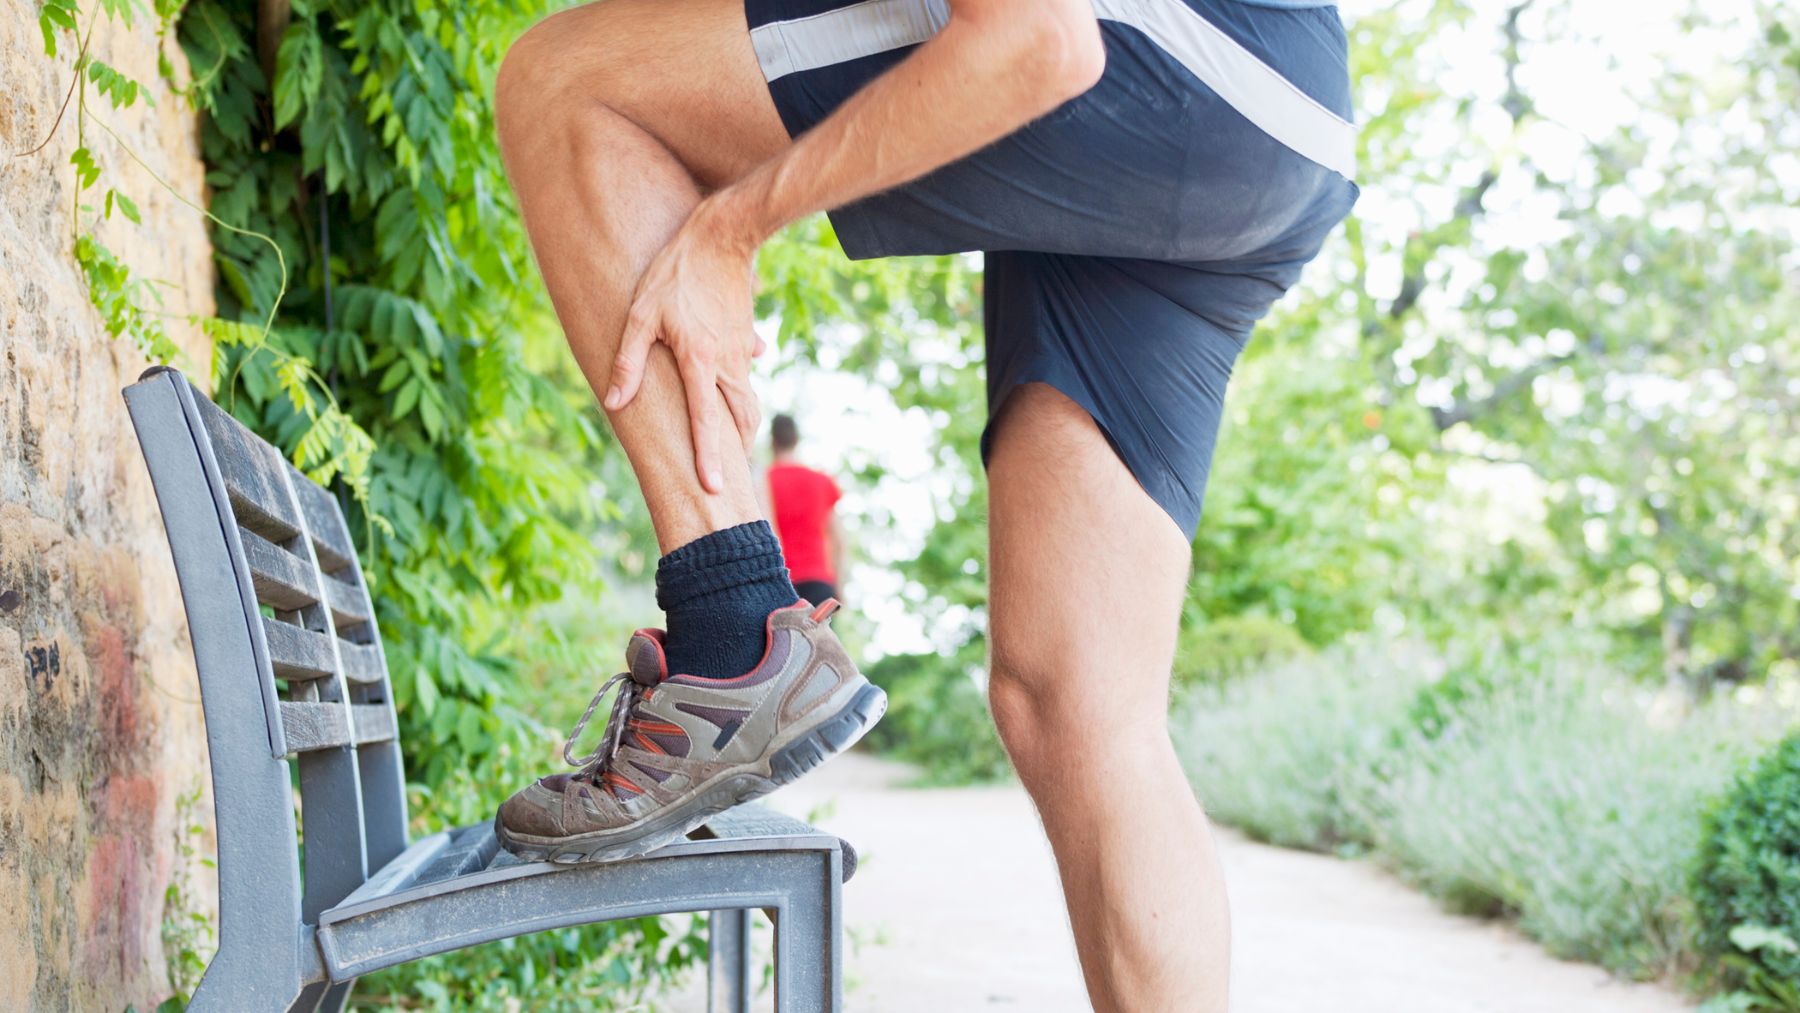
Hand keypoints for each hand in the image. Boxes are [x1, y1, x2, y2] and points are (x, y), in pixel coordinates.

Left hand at [606, 200, 766, 492]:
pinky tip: (731, 382)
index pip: (707, 422)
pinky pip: (746, 370)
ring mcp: (743, 350)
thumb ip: (628, 362)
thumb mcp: (640, 313)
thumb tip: (615, 405)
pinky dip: (740, 386)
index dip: (710, 458)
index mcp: (700, 361)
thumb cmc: (674, 272)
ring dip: (740, 424)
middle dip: (735, 450)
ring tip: (730, 446)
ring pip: (747, 398)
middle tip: (727, 476)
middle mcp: (729, 362)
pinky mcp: (747, 336)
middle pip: (741, 419)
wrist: (722, 235)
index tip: (713, 488)